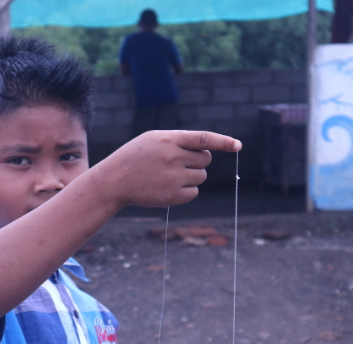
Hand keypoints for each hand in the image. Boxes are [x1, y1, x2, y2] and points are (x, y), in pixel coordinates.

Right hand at [95, 130, 240, 209]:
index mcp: (170, 139)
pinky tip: (168, 187)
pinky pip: (194, 192)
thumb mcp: (154, 139)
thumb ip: (179, 140)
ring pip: (201, 176)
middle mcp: (174, 157)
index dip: (223, 142)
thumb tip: (208, 150)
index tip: (237, 145)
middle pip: (206, 159)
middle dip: (198, 161)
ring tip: (169, 175)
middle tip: (180, 162)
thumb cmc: (136, 157)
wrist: (115, 180)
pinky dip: (186, 191)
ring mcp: (174, 178)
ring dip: (191, 176)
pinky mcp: (173, 196)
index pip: (203, 138)